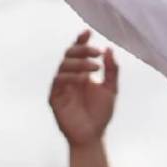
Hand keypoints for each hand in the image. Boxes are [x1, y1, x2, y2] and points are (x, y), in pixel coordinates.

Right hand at [49, 31, 118, 145]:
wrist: (93, 135)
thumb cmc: (101, 113)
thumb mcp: (111, 89)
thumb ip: (112, 70)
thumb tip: (109, 49)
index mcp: (83, 73)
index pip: (79, 52)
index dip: (81, 41)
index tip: (88, 32)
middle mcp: (71, 77)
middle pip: (69, 55)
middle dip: (81, 50)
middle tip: (96, 52)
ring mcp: (61, 86)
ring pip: (63, 66)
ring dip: (79, 63)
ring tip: (95, 66)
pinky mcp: (54, 97)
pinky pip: (58, 81)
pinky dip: (69, 76)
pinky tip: (82, 78)